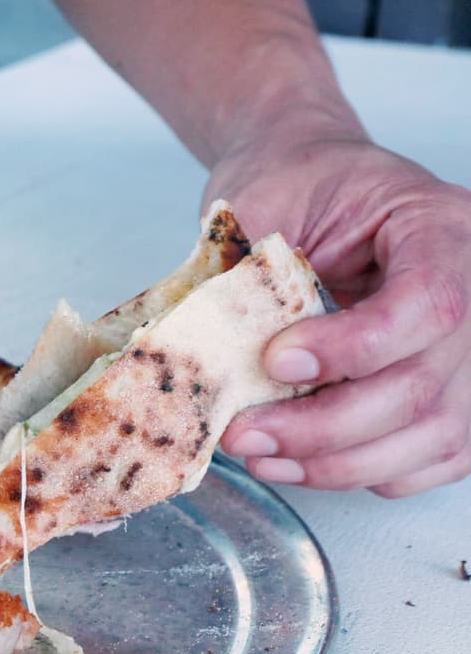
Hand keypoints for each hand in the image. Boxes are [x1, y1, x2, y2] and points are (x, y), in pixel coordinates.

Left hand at [209, 133, 470, 496]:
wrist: (316, 182)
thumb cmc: (293, 186)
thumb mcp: (263, 206)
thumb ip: (248, 275)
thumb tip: (207, 357)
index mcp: (441, 225)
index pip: (429, 302)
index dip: (354, 347)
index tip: (275, 359)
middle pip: (427, 386)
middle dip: (326, 427)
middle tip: (245, 435)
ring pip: (436, 434)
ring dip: (340, 463)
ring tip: (263, 456)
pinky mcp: (461, 393)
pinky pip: (436, 454)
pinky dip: (368, 472)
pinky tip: (302, 463)